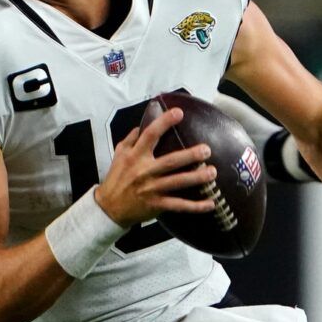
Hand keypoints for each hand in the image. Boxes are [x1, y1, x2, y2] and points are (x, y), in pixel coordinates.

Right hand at [95, 106, 216, 226]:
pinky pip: (178, 205)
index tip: (179, 113)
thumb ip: (131, 139)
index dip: (164, 123)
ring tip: (212, 172)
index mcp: (135, 156)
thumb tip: (143, 124)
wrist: (109, 208)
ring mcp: (151, 189)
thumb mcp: (119, 155)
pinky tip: (210, 204)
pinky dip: (195, 206)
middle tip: (207, 150)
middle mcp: (144, 171)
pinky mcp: (156, 205)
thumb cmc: (116, 179)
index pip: (150, 135)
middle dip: (190, 155)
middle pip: (170, 161)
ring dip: (197, 178)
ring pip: (177, 182)